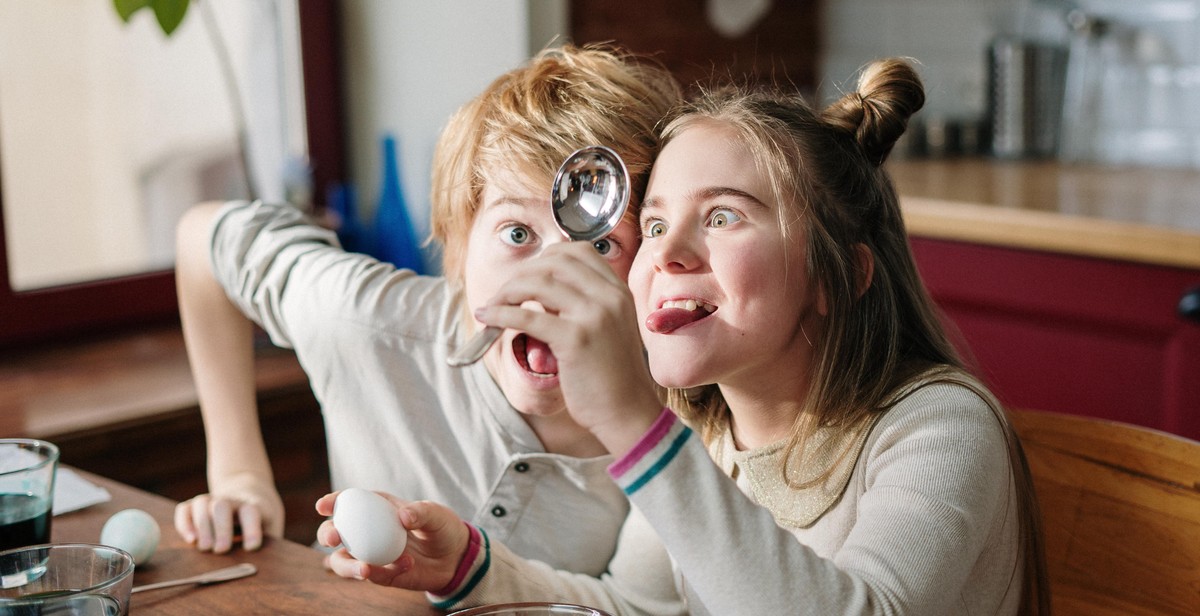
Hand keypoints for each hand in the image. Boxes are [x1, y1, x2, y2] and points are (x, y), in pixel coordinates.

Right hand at [174, 474, 283, 552]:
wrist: (251, 495)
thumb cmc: (261, 522)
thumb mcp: (270, 529)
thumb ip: (267, 544)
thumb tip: (257, 567)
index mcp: (254, 505)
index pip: (252, 511)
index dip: (252, 529)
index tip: (252, 548)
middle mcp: (231, 500)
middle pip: (223, 506)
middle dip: (221, 528)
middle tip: (221, 550)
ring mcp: (212, 500)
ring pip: (202, 504)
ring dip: (202, 526)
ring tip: (204, 548)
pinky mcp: (195, 506)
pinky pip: (185, 509)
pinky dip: (184, 523)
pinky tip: (190, 540)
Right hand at [316, 492, 468, 591]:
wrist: (455, 557)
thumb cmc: (441, 527)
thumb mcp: (436, 514)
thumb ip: (421, 512)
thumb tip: (403, 516)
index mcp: (376, 507)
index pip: (348, 502)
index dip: (332, 502)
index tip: (323, 506)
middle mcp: (366, 532)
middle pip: (335, 533)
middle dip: (327, 534)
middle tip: (334, 538)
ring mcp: (371, 555)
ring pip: (343, 562)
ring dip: (348, 566)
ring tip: (364, 569)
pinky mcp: (381, 575)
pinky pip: (374, 576)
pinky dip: (384, 572)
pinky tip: (407, 563)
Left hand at [474, 242, 661, 453]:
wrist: (628, 412)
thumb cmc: (612, 377)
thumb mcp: (607, 329)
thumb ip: (582, 306)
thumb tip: (539, 292)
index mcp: (619, 291)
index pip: (578, 251)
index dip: (546, 257)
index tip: (527, 275)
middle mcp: (610, 296)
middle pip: (554, 261)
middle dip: (522, 272)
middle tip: (504, 292)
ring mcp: (595, 315)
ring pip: (539, 282)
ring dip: (508, 290)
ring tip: (493, 305)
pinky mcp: (576, 339)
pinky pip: (528, 316)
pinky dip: (501, 313)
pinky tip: (488, 319)